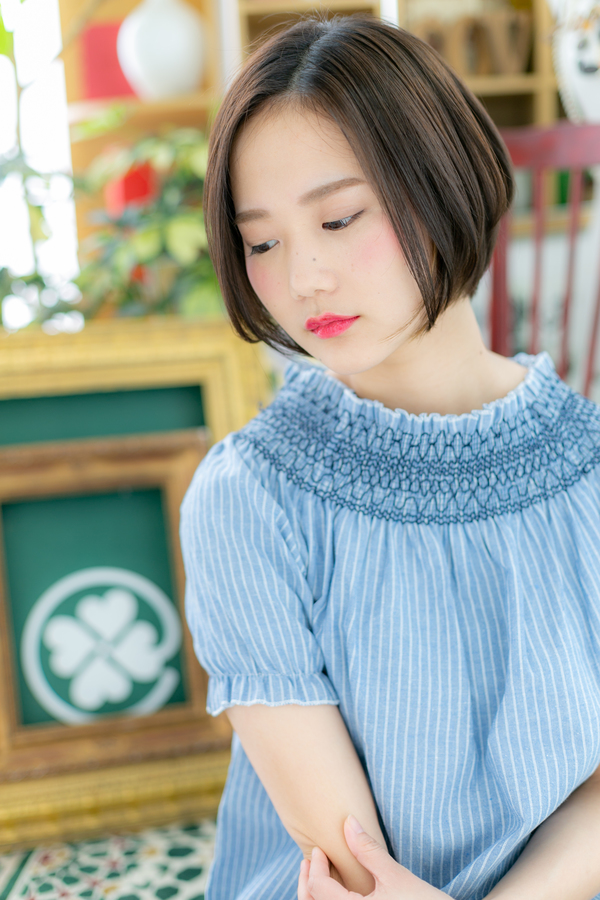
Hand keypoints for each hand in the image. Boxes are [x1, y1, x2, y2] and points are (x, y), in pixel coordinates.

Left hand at [297, 816, 449, 899]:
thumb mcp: (396, 876)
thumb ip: (368, 850)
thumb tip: (348, 821)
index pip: (318, 889)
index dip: (315, 865)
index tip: (320, 849)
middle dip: (307, 883)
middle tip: (309, 861)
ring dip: (315, 895)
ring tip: (319, 875)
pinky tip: (337, 892)